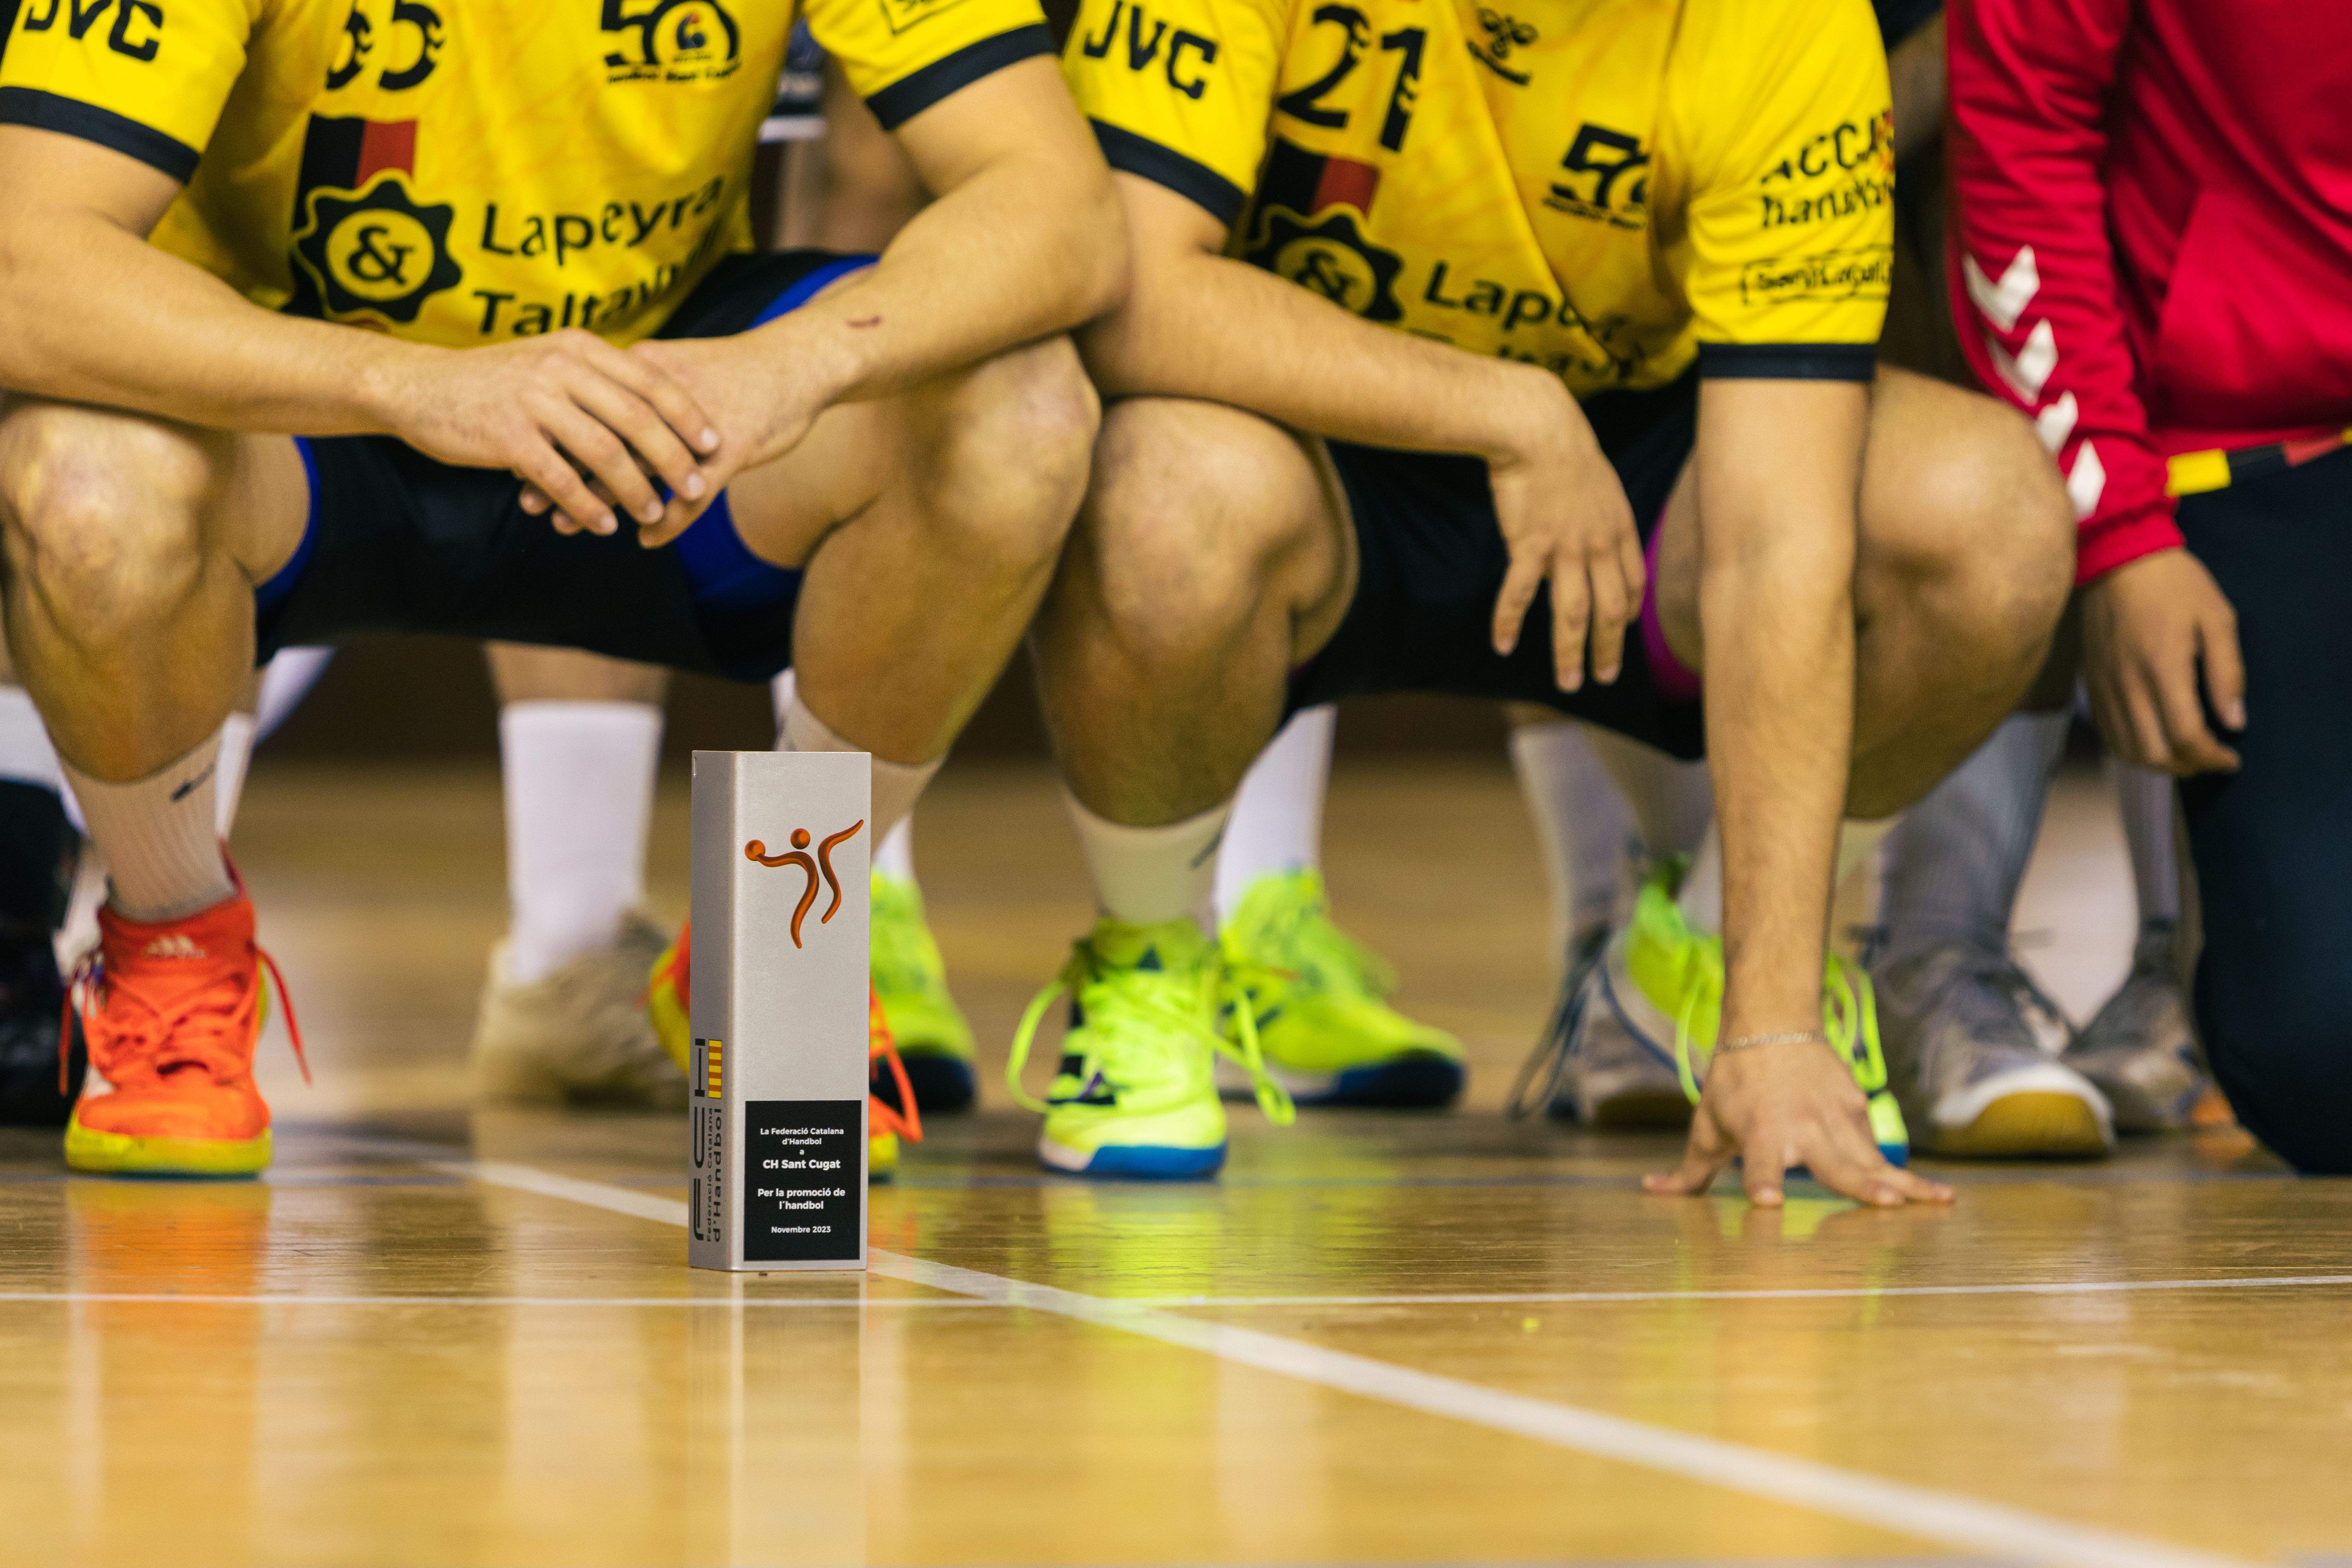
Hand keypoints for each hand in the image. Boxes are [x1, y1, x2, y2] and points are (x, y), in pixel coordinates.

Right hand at [376, 331, 720, 537]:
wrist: (418, 387)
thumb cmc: (492, 382)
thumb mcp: (548, 363)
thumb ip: (594, 378)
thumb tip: (649, 407)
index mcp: (577, 348)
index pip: (650, 381)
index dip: (687, 415)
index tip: (714, 444)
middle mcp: (561, 368)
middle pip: (637, 418)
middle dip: (673, 457)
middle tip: (696, 487)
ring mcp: (534, 400)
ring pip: (604, 452)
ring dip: (635, 489)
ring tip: (654, 513)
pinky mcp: (508, 435)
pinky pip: (561, 479)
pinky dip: (587, 506)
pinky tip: (604, 526)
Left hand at [520, 329, 844, 547]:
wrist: (797, 363)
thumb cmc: (739, 370)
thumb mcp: (680, 369)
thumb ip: (638, 388)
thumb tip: (597, 406)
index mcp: (643, 371)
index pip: (584, 407)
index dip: (550, 436)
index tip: (519, 459)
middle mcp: (659, 399)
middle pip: (597, 441)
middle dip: (560, 473)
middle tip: (529, 502)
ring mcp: (692, 429)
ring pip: (633, 472)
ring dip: (598, 502)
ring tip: (567, 527)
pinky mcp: (727, 453)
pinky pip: (689, 498)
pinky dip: (666, 522)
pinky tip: (648, 540)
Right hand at [1484, 373, 1645, 692]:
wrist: (1539, 427)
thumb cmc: (1565, 448)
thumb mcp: (1600, 482)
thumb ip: (1602, 515)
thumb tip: (1592, 536)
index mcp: (1619, 528)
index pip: (1633, 583)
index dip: (1628, 612)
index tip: (1621, 630)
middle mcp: (1599, 545)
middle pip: (1610, 610)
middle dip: (1609, 650)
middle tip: (1603, 678)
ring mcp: (1566, 548)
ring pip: (1574, 613)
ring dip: (1571, 652)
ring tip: (1568, 682)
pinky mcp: (1529, 545)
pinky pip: (1520, 594)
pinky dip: (1508, 621)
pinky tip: (1501, 645)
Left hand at [1644, 1038, 1954, 1207]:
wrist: (1771, 1022)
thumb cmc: (1734, 1083)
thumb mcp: (1707, 1124)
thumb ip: (1689, 1169)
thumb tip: (1650, 1190)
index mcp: (1760, 1133)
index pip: (1757, 1163)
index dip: (1762, 1181)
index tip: (1768, 1202)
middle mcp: (1801, 1126)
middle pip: (1835, 1162)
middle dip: (1864, 1184)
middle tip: (1889, 1204)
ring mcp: (1835, 1116)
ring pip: (1872, 1157)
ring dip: (1905, 1181)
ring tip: (1939, 1201)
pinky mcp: (1856, 1108)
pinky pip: (1876, 1145)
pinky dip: (1902, 1170)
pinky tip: (1930, 1193)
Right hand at [2082, 548, 2244, 774]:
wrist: (2115, 558)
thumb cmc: (2174, 584)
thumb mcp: (2217, 617)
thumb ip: (2227, 672)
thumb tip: (2234, 721)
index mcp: (2163, 667)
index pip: (2185, 735)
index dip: (2211, 757)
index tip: (2232, 758)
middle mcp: (2128, 684)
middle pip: (2153, 753)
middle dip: (2187, 766)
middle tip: (2210, 759)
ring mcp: (2104, 687)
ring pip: (2126, 750)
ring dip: (2158, 764)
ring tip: (2184, 756)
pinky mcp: (2091, 684)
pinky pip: (2108, 733)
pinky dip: (2132, 749)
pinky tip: (2153, 741)